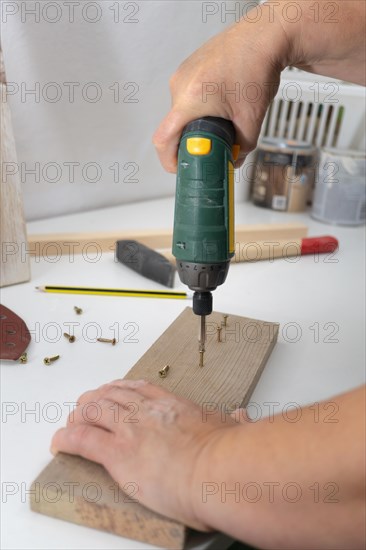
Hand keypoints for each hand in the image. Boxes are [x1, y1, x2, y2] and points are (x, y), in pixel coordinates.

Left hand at [51, 378, 235, 529]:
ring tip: (71, 424)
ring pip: (91, 411)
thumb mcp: (233, 428)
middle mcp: (146, 412)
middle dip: (93, 400)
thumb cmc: (228, 454)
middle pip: (108, 396)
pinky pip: (82, 440)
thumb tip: (243, 416)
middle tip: (85, 408)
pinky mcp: (118, 454)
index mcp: (171, 405)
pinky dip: (66, 439)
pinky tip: (59, 442)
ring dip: (78, 416)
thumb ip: (234, 420)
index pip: (138, 388)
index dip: (119, 388)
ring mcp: (130, 430)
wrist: (219, 470)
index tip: (112, 391)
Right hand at [153, 12, 288, 172]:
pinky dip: (200, 105)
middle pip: (175, 126)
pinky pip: (187, 95)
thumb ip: (242, 148)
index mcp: (189, 100)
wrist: (265, 36)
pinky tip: (221, 102)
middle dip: (192, 140)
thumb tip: (234, 160)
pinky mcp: (189, 67)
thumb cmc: (256, 67)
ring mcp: (183, 73)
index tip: (180, 168)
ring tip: (222, 117)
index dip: (169, 160)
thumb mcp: (252, 119)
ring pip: (182, 110)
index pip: (164, 139)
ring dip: (197, 121)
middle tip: (212, 145)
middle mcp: (180, 85)